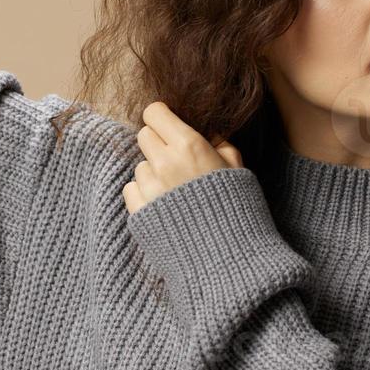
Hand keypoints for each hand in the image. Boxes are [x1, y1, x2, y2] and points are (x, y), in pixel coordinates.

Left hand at [123, 102, 242, 215]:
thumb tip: (208, 132)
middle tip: (176, 159)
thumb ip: (221, 144)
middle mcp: (164, 162)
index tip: (170, 126)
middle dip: (158, 143)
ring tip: (176, 190)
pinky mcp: (139, 211)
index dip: (162, 117)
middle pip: (144, 135)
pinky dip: (144, 193)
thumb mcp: (237, 169)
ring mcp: (149, 188)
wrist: (226, 256)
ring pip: (140, 165)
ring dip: (154, 172)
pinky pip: (132, 188)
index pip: (154, 113)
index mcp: (189, 146)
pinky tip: (165, 204)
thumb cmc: (237, 209)